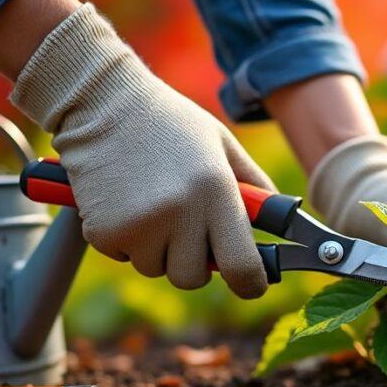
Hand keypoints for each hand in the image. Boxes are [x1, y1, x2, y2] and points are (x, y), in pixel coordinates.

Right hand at [11, 4, 272, 297]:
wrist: (102, 103)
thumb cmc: (171, 125)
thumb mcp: (224, 146)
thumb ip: (256, 188)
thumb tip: (283, 225)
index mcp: (216, 191)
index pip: (242, 266)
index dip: (251, 283)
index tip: (251, 282)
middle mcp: (180, 212)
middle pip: (194, 277)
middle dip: (195, 262)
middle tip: (188, 228)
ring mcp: (139, 225)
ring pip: (157, 268)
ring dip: (158, 249)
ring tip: (152, 203)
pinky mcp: (103, 231)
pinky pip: (125, 257)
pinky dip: (127, 239)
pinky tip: (126, 202)